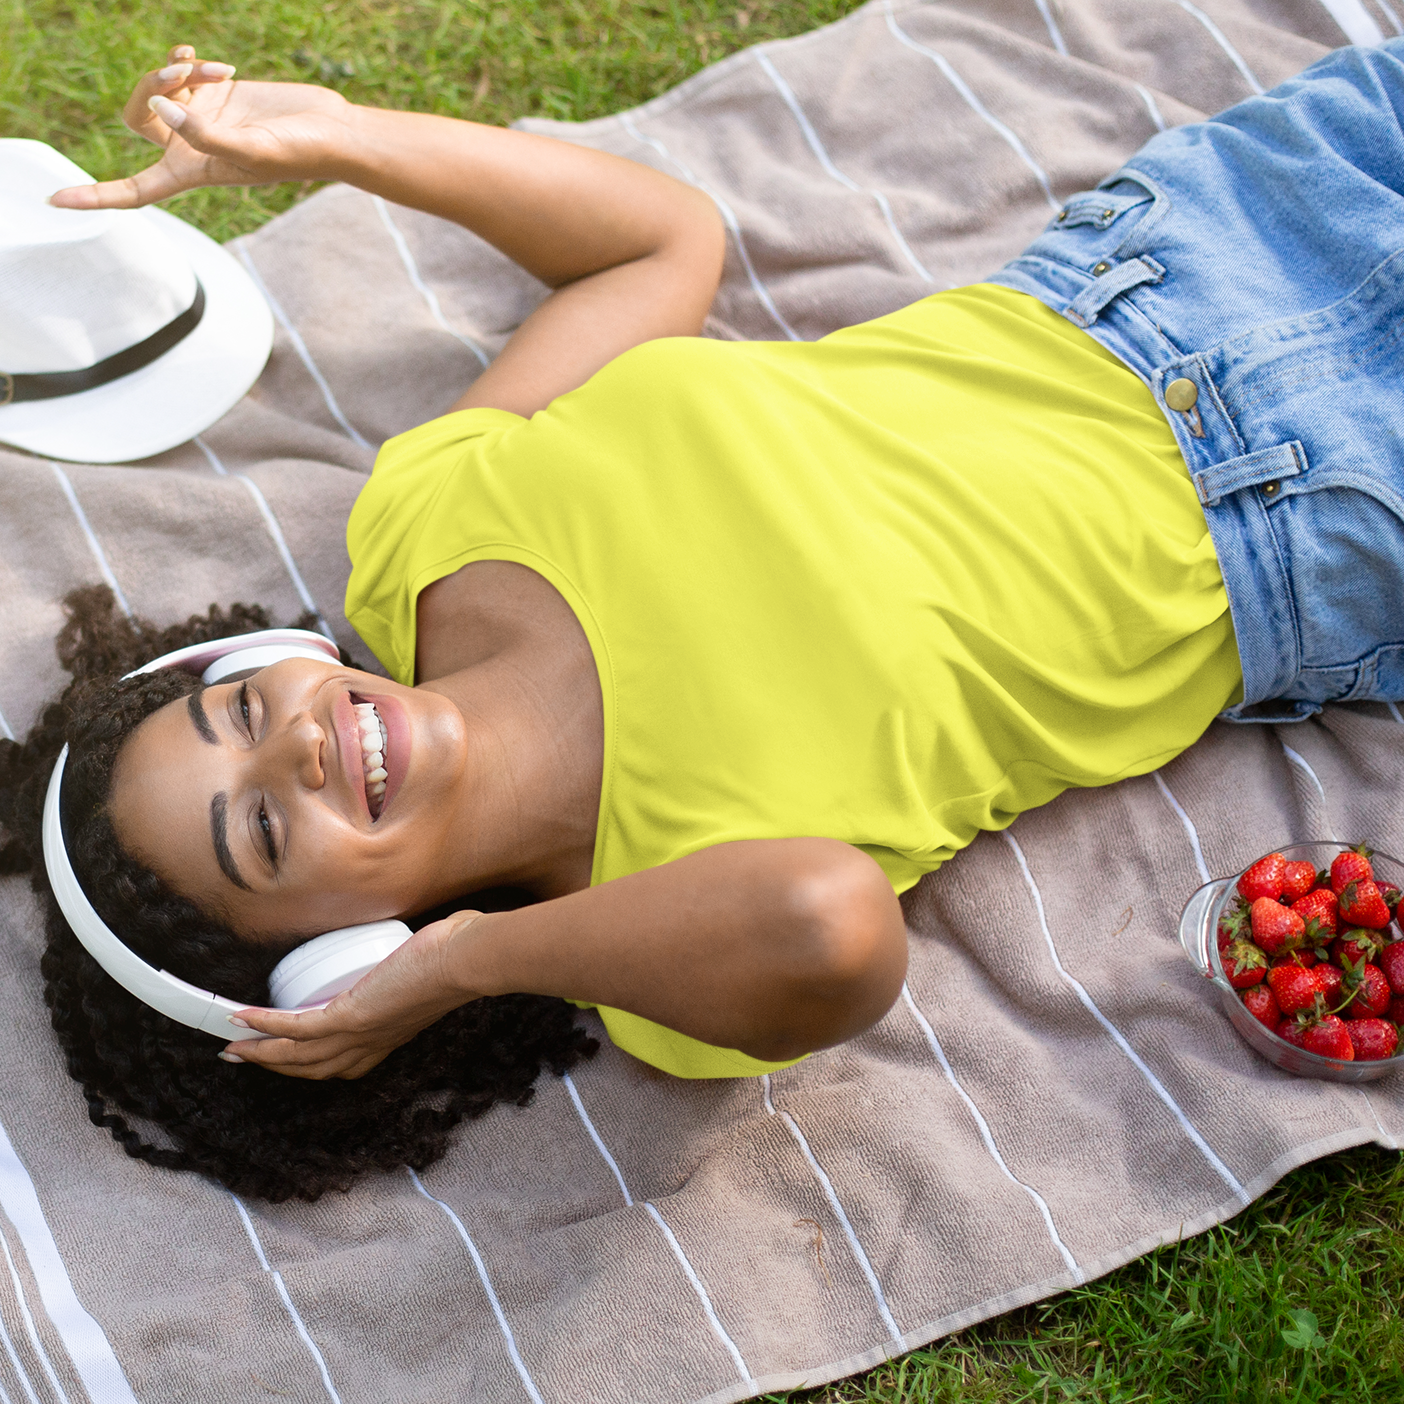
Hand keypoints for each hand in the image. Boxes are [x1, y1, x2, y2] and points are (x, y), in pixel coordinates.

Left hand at [49, 43, 352, 209]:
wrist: (330, 128)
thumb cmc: (299, 152)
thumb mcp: (251, 149)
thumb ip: (205, 133)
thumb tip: (163, 104)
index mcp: (192, 173)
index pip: (134, 190)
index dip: (94, 196)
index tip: (56, 199)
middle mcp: (190, 146)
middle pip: (138, 115)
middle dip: (149, 86)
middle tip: (179, 70)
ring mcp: (200, 117)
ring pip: (158, 87)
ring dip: (174, 68)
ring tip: (208, 65)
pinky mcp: (214, 93)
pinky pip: (178, 69)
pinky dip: (186, 59)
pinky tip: (202, 58)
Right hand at [221, 910, 487, 1080]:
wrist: (467, 960)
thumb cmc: (460, 956)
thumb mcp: (436, 965)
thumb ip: (429, 957)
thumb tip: (437, 931)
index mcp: (390, 1033)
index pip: (347, 1060)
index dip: (315, 1062)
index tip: (293, 1055)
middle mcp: (372, 1041)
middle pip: (314, 1067)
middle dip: (276, 1065)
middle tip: (244, 1056)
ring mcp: (358, 1032)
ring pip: (297, 1054)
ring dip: (260, 1052)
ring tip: (232, 1046)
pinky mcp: (349, 1016)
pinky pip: (295, 1028)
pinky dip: (265, 1025)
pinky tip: (241, 1020)